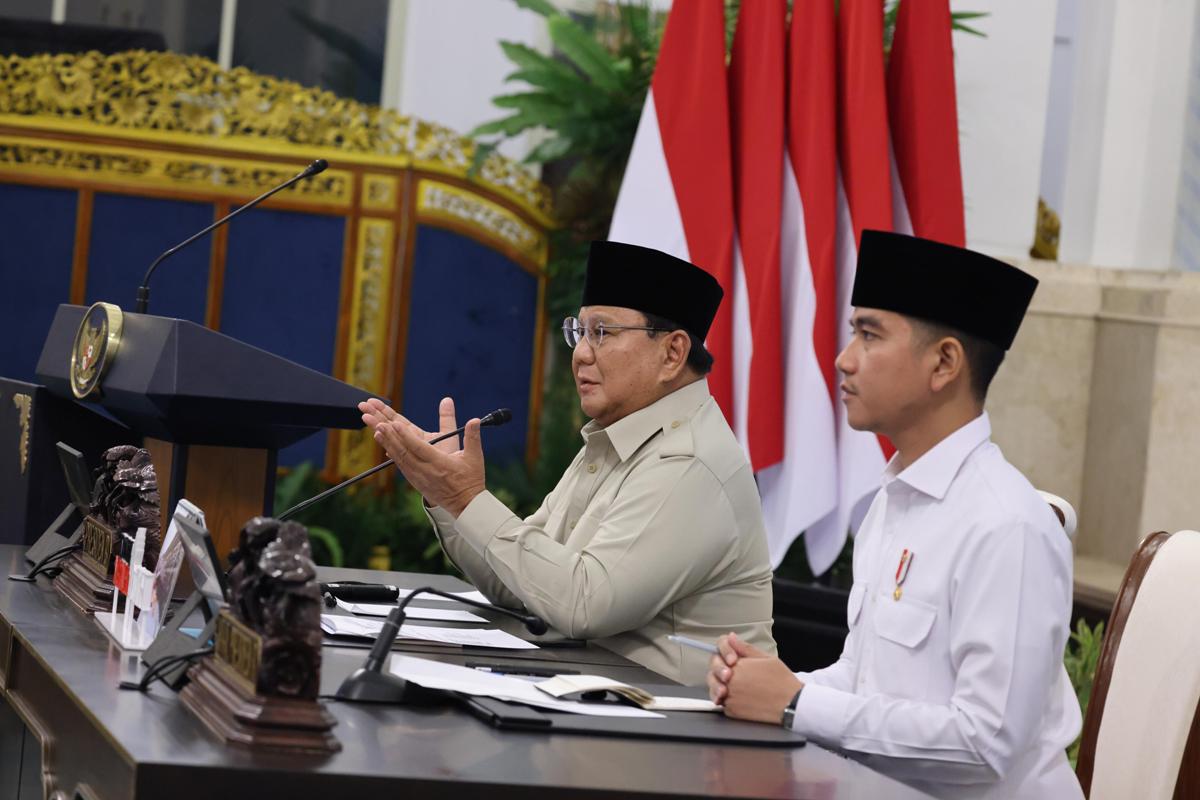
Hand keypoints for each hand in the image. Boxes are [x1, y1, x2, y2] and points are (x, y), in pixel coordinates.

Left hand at [359, 397, 485, 515]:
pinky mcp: (414, 481)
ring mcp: (418, 477)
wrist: (465, 504)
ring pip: (399, 458)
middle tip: (379, 423)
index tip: (396, 424)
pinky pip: (400, 465)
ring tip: (376, 430)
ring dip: (387, 443)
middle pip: (404, 452)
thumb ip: (472, 437)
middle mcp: (425, 471)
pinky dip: (391, 453)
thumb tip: (475, 420)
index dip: (406, 436)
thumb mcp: (475, 458)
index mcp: (439, 464)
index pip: (419, 448)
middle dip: (391, 436)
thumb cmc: (471, 480)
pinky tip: (384, 445)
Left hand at [707, 633, 801, 724]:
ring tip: (734, 687)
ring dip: (720, 686)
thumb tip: (730, 637)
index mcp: (737, 665)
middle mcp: (730, 681)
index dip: (724, 653)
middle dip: (720, 670)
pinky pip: (722, 704)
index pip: (718, 653)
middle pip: (713, 672)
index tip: (733, 658)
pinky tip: (740, 698)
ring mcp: (730, 697)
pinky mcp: (732, 712)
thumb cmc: (781, 680)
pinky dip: (726, 700)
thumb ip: (745, 648)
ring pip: (715, 688)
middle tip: (732, 674)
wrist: (791, 704)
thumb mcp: (766, 658)